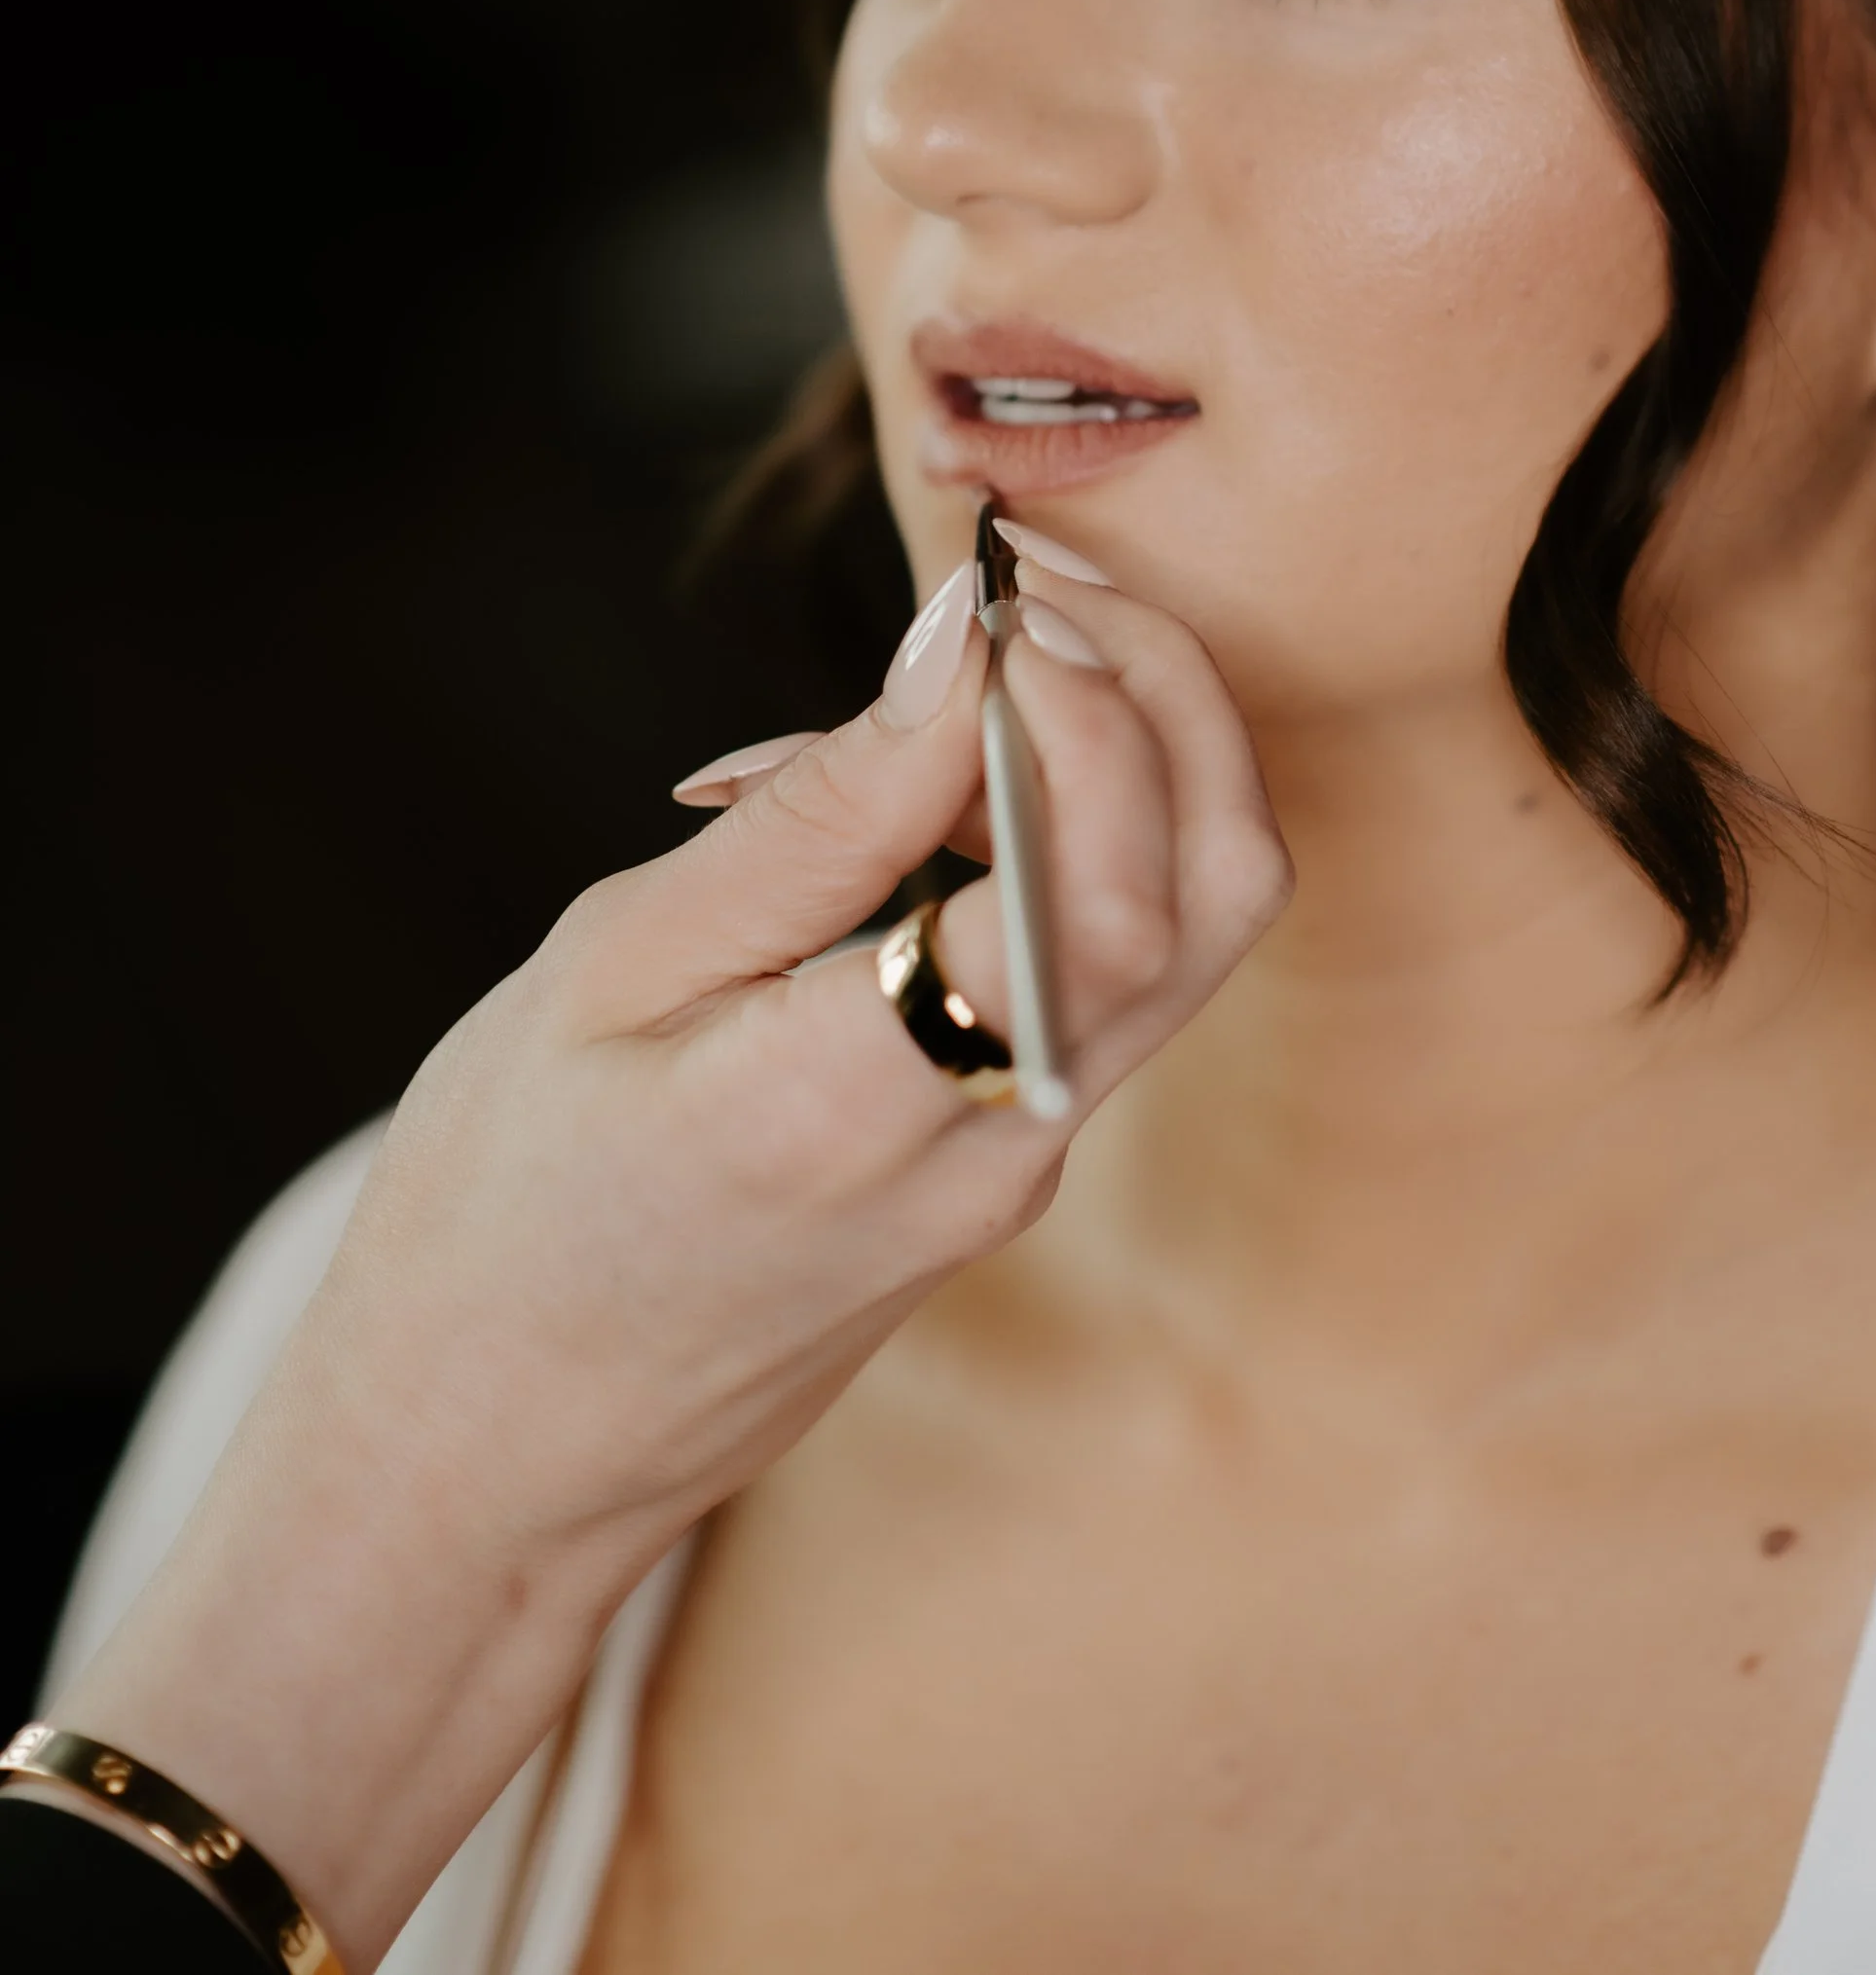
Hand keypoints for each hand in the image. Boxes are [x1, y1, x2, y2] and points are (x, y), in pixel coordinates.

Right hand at [51, 563, 1286, 1965]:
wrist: (494, 1455)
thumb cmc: (508, 1211)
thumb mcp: (615, 970)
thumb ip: (817, 815)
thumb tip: (966, 648)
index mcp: (860, 1110)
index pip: (1098, 898)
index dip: (1080, 710)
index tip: (986, 600)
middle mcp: (991, 1150)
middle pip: (1210, 891)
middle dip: (1160, 691)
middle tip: (1032, 589)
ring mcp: (1023, 1165)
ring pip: (1196, 925)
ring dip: (1142, 751)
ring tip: (995, 658)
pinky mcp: (1016, 1157)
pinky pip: (1112, 963)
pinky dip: (1079, 828)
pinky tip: (944, 778)